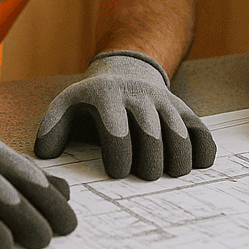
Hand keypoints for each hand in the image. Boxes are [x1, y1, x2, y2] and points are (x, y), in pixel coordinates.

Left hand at [33, 50, 216, 179]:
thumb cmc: (92, 101)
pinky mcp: (183, 110)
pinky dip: (202, 149)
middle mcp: (138, 96)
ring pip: (179, 132)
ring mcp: (164, 102)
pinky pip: (200, 129)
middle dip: (150, 162)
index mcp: (106, 97)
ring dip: (178, 159)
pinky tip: (195, 164)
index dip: (119, 157)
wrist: (126, 71)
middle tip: (145, 176)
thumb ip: (52, 128)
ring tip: (170, 174)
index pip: (116, 131)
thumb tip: (45, 156)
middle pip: (151, 134)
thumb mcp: (67, 105)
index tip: (118, 174)